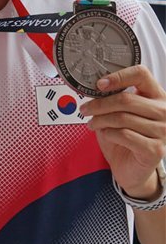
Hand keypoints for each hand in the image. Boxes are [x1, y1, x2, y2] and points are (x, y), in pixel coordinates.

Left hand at [80, 65, 165, 199]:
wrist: (132, 170)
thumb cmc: (125, 138)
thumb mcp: (120, 113)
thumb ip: (114, 99)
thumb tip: (94, 88)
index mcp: (157, 95)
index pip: (141, 74)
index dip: (118, 76)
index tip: (99, 84)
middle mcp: (164, 111)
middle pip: (126, 99)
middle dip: (100, 104)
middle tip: (85, 109)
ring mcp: (163, 131)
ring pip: (122, 118)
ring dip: (100, 120)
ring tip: (92, 123)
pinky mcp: (155, 149)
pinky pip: (124, 135)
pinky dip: (108, 133)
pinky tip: (104, 134)